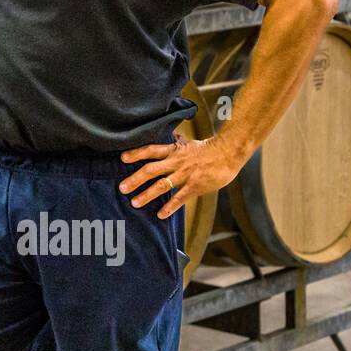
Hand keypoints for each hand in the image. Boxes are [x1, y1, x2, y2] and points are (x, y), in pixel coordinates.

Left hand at [117, 132, 246, 219]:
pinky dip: (169, 207)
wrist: (228, 153)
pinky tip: (160, 215)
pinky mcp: (195, 186)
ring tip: (134, 203)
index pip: (151, 150)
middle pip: (151, 170)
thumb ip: (174, 143)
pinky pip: (180, 198)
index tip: (122, 158)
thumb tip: (166, 135)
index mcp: (173, 151)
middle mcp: (176, 162)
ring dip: (147, 195)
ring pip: (162, 185)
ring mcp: (185, 175)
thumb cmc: (207, 149)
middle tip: (121, 188)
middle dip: (135, 179)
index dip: (136, 153)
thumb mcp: (187, 143)